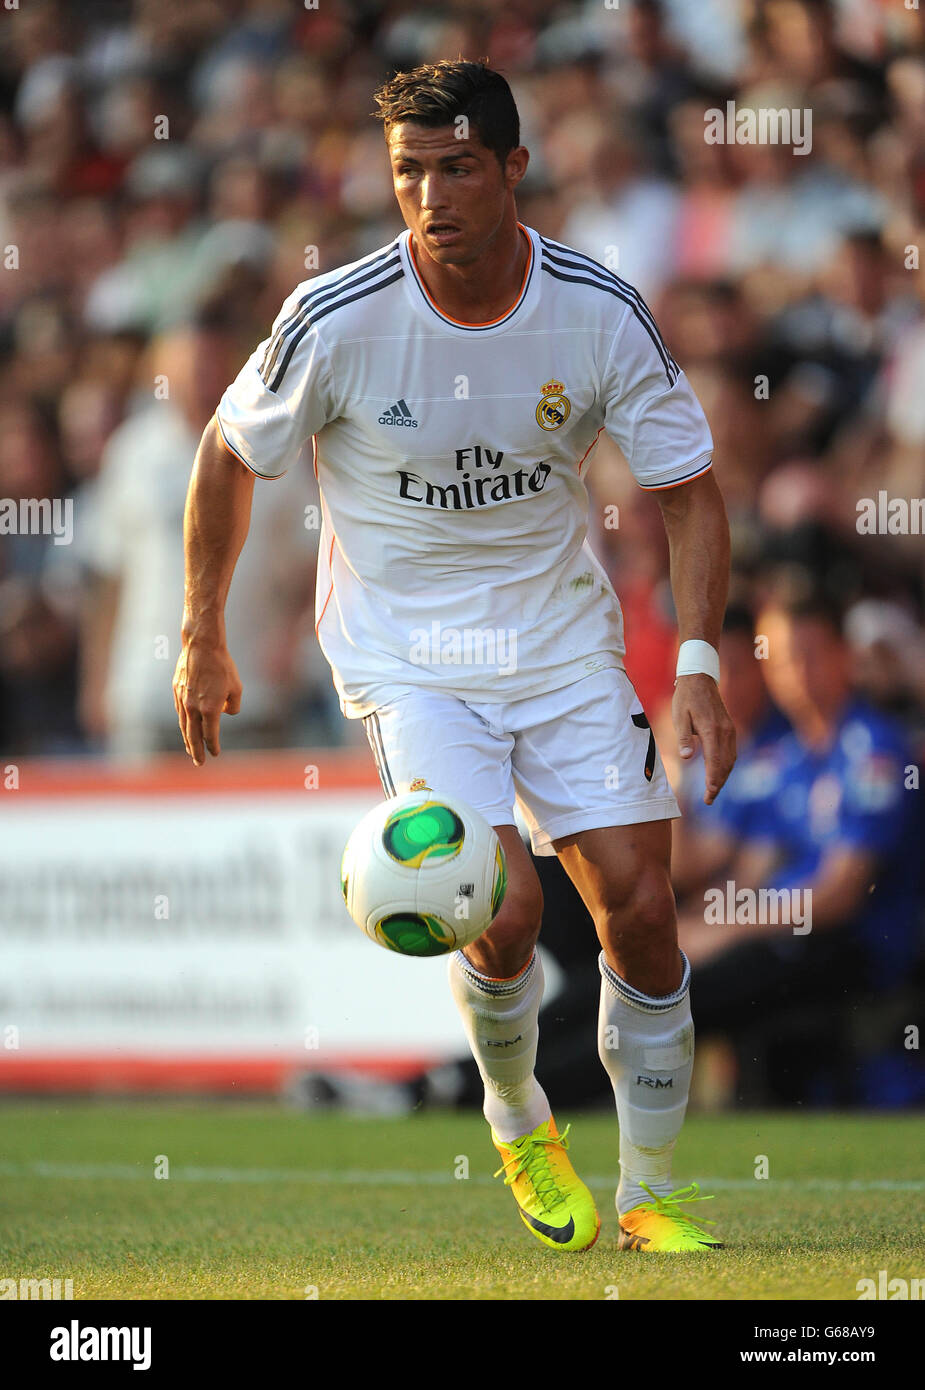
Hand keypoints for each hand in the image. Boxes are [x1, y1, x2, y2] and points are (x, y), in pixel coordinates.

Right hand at [173, 638, 241, 765]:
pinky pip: (180, 713)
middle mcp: (193, 708)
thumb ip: (233, 706)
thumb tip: (225, 713)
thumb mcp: (236, 688)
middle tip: (199, 763)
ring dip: (187, 740)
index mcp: (209, 709)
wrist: (201, 646)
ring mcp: (182, 700)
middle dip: (196, 751)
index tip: (215, 754)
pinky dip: (183, 724)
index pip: (210, 735)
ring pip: (184, 726)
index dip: (213, 747)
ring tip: (191, 750)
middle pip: (193, 736)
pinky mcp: (176, 691)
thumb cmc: (222, 666)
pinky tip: (186, 728)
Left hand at [672, 673, 735, 805]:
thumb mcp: (679, 716)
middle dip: (718, 784)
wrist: (700, 679)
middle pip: (725, 764)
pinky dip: (726, 765)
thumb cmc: (686, 698)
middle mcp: (725, 732)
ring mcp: (730, 730)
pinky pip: (731, 751)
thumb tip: (686, 756)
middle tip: (709, 800)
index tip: (709, 795)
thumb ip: (683, 737)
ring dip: (723, 776)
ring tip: (713, 790)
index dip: (712, 780)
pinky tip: (719, 773)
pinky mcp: (730, 729)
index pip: (714, 761)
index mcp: (711, 730)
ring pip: (730, 759)